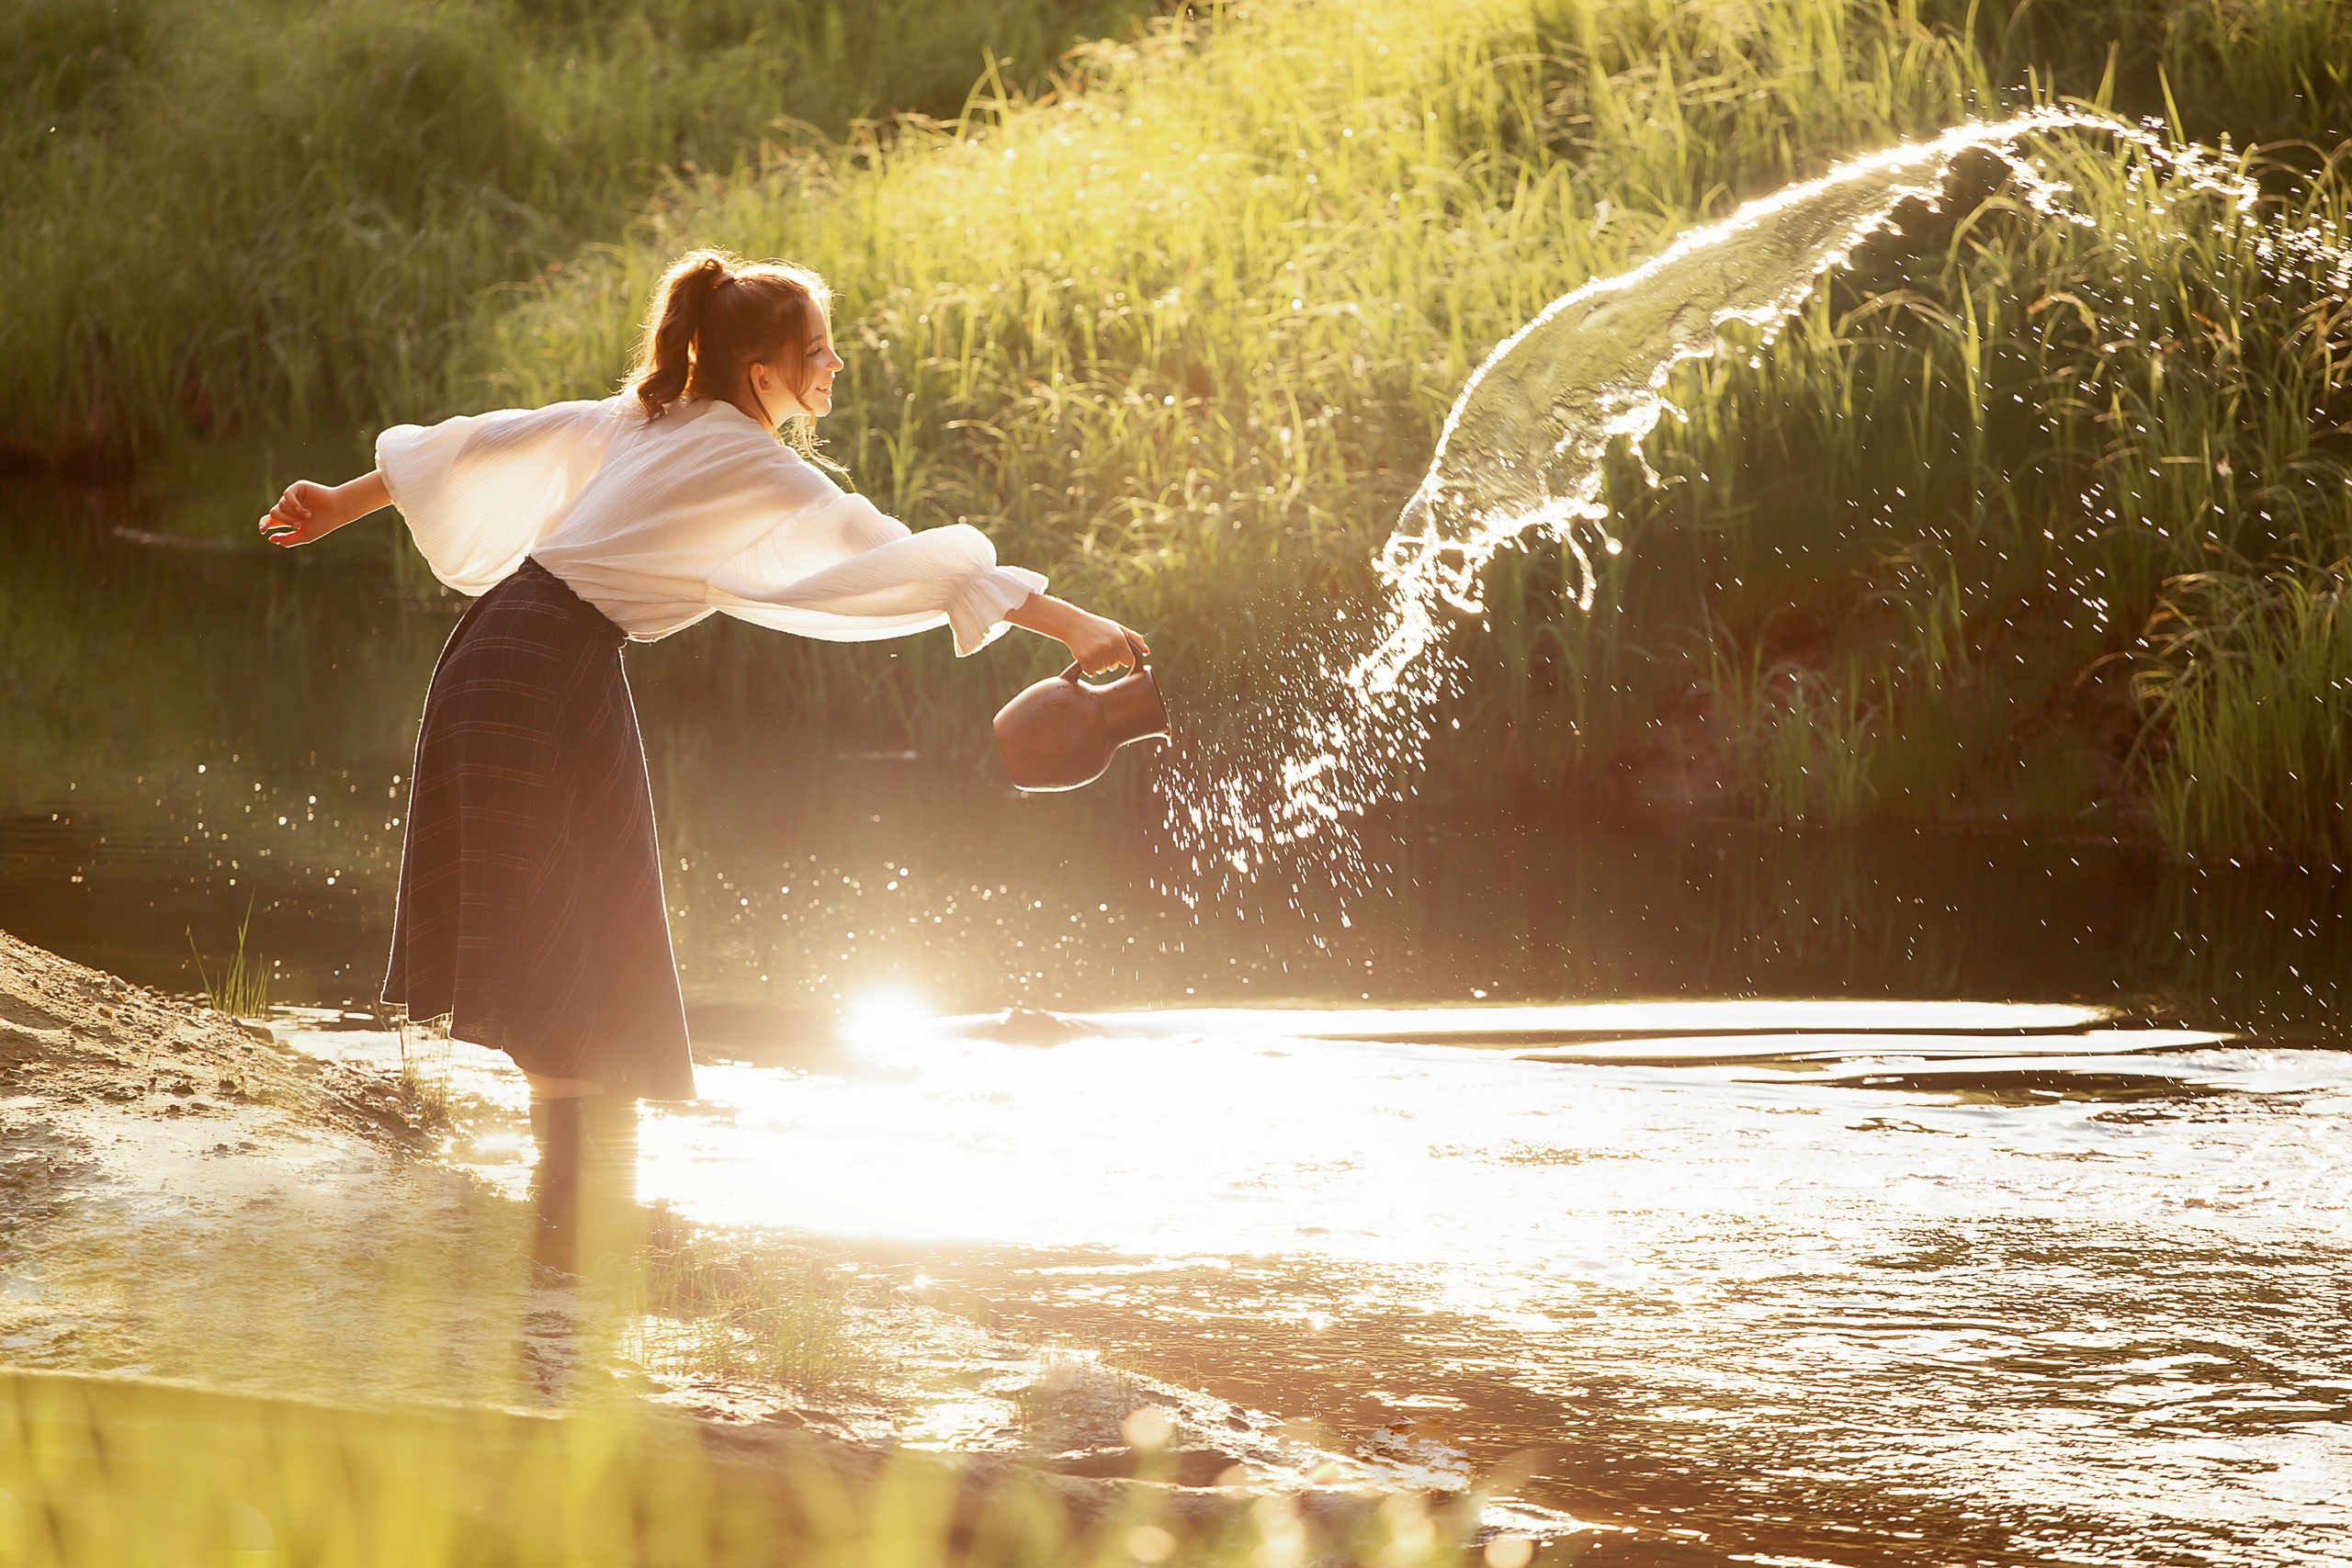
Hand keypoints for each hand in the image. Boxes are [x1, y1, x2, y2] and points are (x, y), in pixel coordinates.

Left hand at [259, 480, 343, 546]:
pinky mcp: (297, 488)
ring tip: (309, 516)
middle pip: (274, 514)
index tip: (263, 531)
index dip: (264, 524)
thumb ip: (288, 540)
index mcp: (288, 519)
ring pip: (280, 505)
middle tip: (298, 525)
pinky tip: (303, 510)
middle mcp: (288, 507)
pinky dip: (293, 504)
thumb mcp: (305, 536)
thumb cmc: (323, 524)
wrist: (338, 510)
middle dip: (284, 521)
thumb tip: (271, 539)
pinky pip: (286, 495)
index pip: (269, 520)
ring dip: (293, 514)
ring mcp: (292, 497)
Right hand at [1002, 592, 1150, 674]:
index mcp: (1119, 639)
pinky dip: (1088, 668)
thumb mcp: (1117, 628)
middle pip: (1113, 667)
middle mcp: (1109, 646)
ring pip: (1102, 671)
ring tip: (1092, 650)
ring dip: (1098, 665)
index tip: (1114, 651)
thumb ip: (1135, 639)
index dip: (1121, 658)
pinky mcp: (1084, 659)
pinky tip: (1086, 656)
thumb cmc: (1099, 627)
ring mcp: (1096, 653)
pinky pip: (1091, 672)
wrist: (1073, 624)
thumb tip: (1147, 652)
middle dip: (1108, 661)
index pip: (1127, 661)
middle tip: (1100, 647)